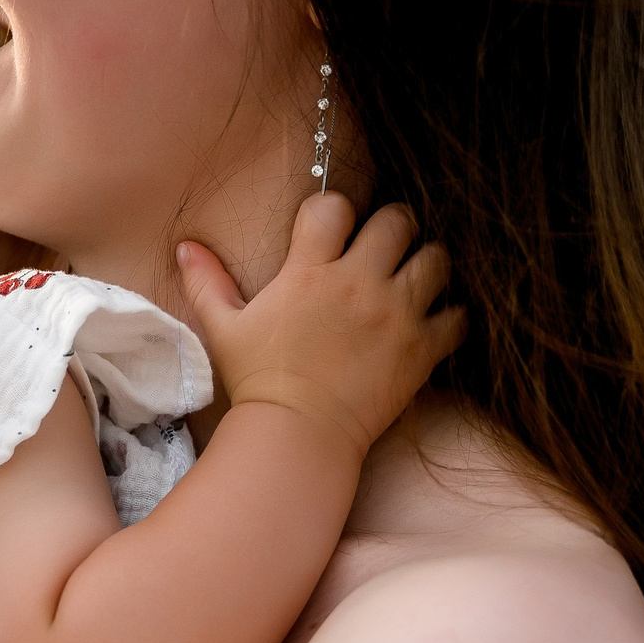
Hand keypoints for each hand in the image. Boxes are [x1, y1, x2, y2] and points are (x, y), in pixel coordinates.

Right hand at [177, 197, 462, 457]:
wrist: (297, 437)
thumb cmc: (258, 381)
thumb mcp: (224, 329)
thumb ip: (207, 282)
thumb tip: (186, 245)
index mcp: (309, 271)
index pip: (334, 206)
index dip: (334, 212)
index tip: (331, 232)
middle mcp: (358, 283)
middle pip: (398, 220)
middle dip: (392, 228)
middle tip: (384, 248)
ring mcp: (395, 314)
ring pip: (436, 258)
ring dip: (426, 265)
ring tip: (412, 281)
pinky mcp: (422, 349)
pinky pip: (457, 316)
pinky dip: (449, 317)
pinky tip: (432, 324)